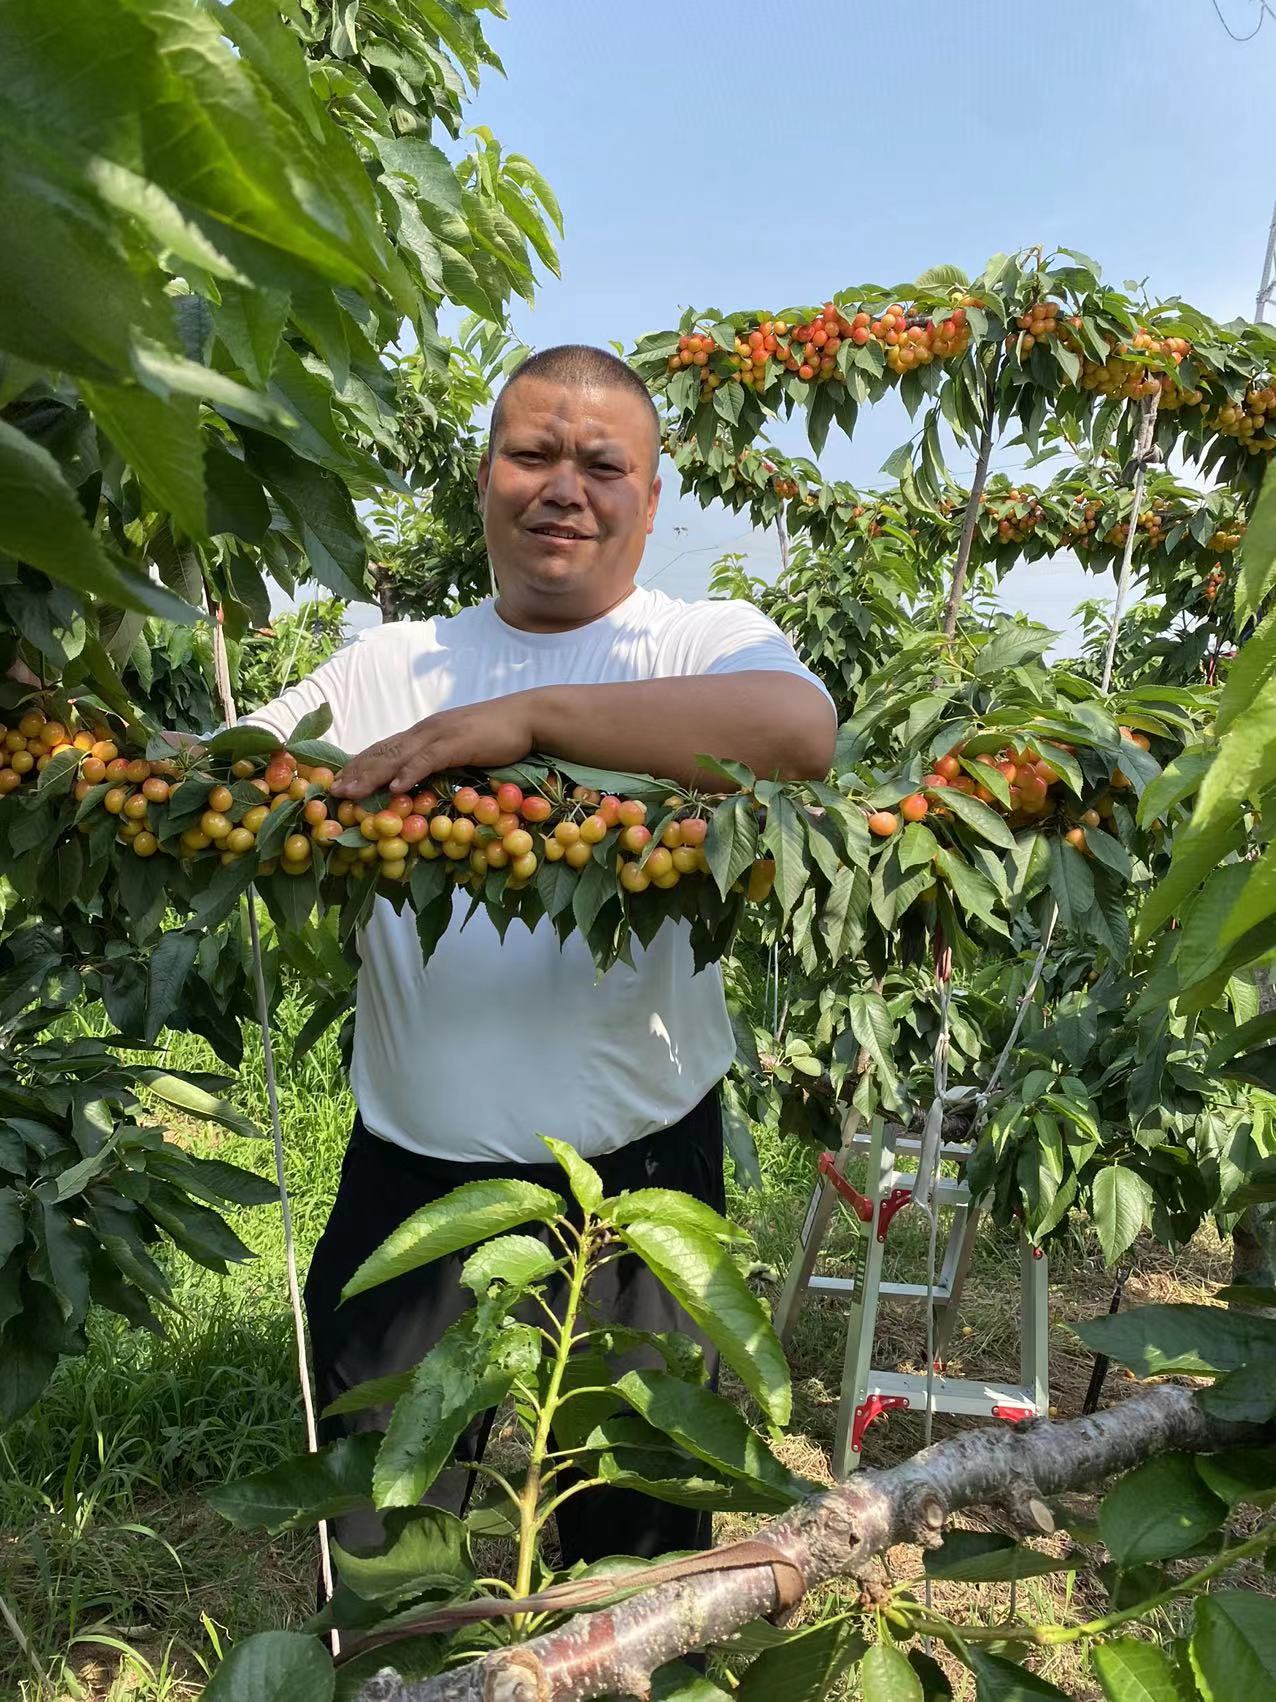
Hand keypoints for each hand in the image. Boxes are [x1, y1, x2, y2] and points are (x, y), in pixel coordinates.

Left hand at [330, 693, 538, 798]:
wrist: (527, 717)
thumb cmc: (498, 736)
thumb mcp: (461, 748)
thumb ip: (441, 760)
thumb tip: (425, 782)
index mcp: (425, 732)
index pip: (385, 748)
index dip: (360, 764)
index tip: (340, 782)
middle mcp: (426, 730)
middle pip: (383, 752)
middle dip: (356, 772)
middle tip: (333, 792)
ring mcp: (440, 734)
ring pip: (398, 756)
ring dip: (372, 775)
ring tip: (351, 793)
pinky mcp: (458, 742)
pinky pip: (428, 760)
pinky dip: (410, 773)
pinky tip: (396, 788)